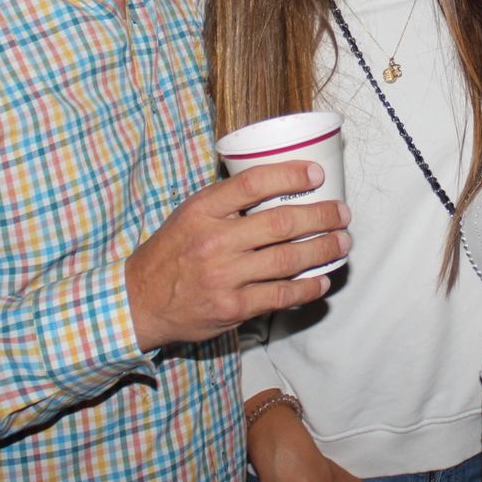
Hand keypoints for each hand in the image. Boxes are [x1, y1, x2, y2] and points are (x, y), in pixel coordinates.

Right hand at [124, 161, 351, 349]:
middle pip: (281, 223)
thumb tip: (278, 183)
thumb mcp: (190, 214)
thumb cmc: (172, 252)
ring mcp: (225, 276)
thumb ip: (226, 202)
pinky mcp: (233, 307)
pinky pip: (280, 295)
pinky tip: (321, 280)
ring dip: (323, 250)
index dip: (290, 175)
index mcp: (202, 210)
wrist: (140, 300)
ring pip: (288, 260)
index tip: (316, 173)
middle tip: (342, 213)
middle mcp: (215, 241)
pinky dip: (306, 288)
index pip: (253, 184)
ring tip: (341, 242)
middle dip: (320, 216)